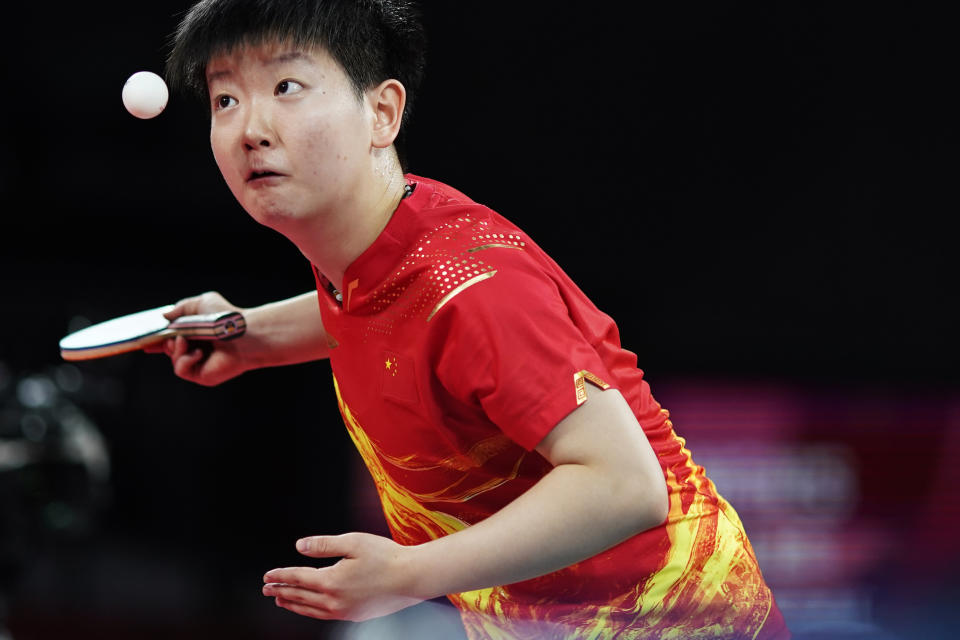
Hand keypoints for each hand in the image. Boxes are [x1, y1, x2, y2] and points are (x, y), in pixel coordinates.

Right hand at [148, 291, 249, 385]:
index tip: (143, 338)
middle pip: (168, 349)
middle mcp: (198, 349)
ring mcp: (200, 364)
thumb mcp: (200, 303)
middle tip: (171, 336)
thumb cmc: (225, 316)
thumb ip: (180, 308)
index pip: (172, 338)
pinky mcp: (203, 376)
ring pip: (172, 358)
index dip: (157, 339)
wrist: (242, 332)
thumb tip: (164, 316)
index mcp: (197, 333)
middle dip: (163, 342)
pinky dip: (184, 359)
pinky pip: (180, 369)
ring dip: (174, 348)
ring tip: (186, 340)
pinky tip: (198, 353)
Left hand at [262, 533, 423, 621]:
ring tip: (281, 599)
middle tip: (266, 589)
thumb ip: (323, 545)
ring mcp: (344, 611)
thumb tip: (299, 546)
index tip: (267, 576)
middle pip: (300, 596)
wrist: (412, 578)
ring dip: (293, 603)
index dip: (280, 576)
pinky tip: (310, 606)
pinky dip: (310, 611)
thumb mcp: (352, 542)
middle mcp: (334, 600)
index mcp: (331, 581)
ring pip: (310, 610)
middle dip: (281, 591)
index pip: (297, 578)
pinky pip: (323, 615)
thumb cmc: (385, 556)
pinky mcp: (354, 615)